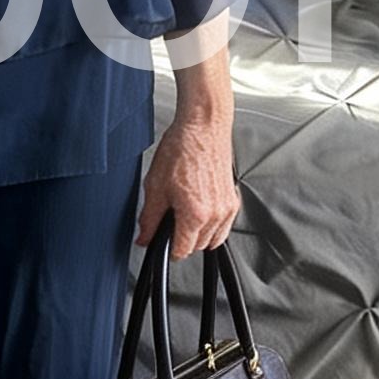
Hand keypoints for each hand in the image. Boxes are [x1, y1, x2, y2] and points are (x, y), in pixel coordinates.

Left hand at [136, 113, 240, 258]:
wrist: (202, 128)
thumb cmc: (181, 149)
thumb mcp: (155, 186)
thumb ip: (149, 219)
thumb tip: (144, 238)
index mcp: (196, 214)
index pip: (182, 251)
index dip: (167, 249)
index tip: (160, 240)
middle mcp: (216, 214)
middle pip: (198, 247)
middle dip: (181, 239)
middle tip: (168, 220)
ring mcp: (227, 208)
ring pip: (213, 239)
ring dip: (198, 235)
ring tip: (182, 213)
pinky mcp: (233, 199)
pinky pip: (223, 226)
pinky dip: (211, 225)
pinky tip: (197, 208)